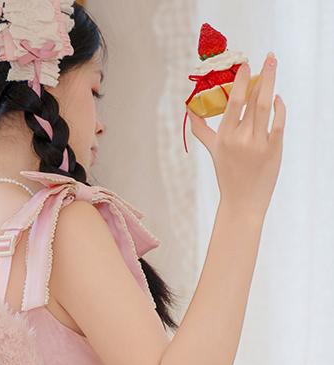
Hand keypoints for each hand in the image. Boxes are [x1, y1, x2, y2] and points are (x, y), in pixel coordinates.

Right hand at [187, 52, 285, 215]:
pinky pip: (278, 121)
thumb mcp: (213, 151)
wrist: (243, 202)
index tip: (245, 64)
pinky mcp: (273, 149)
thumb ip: (201, 129)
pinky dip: (280, 106)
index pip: (233, 101)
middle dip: (260, 75)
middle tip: (268, 57)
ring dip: (271, 83)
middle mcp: (240, 138)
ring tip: (274, 66)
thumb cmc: (228, 174)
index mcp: (224, 137)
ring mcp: (258, 144)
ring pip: (266, 106)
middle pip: (252, 99)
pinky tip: (277, 97)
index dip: (240, 80)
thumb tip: (188, 110)